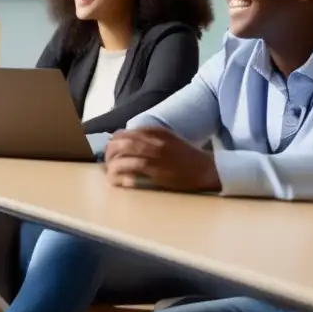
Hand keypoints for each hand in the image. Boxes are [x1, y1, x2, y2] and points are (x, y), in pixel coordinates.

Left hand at [105, 127, 220, 192]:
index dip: (114, 141)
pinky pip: (133, 170)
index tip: (110, 149)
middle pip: (122, 142)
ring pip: (125, 155)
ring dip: (112, 163)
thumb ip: (150, 139)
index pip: (126, 133)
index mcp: (156, 132)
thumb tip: (127, 143)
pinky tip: (117, 179)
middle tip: (106, 161)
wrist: (206, 169)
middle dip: (109, 152)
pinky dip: (122, 174)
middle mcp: (154, 141)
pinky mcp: (157, 171)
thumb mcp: (168, 139)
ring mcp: (156, 156)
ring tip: (109, 171)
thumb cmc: (186, 156)